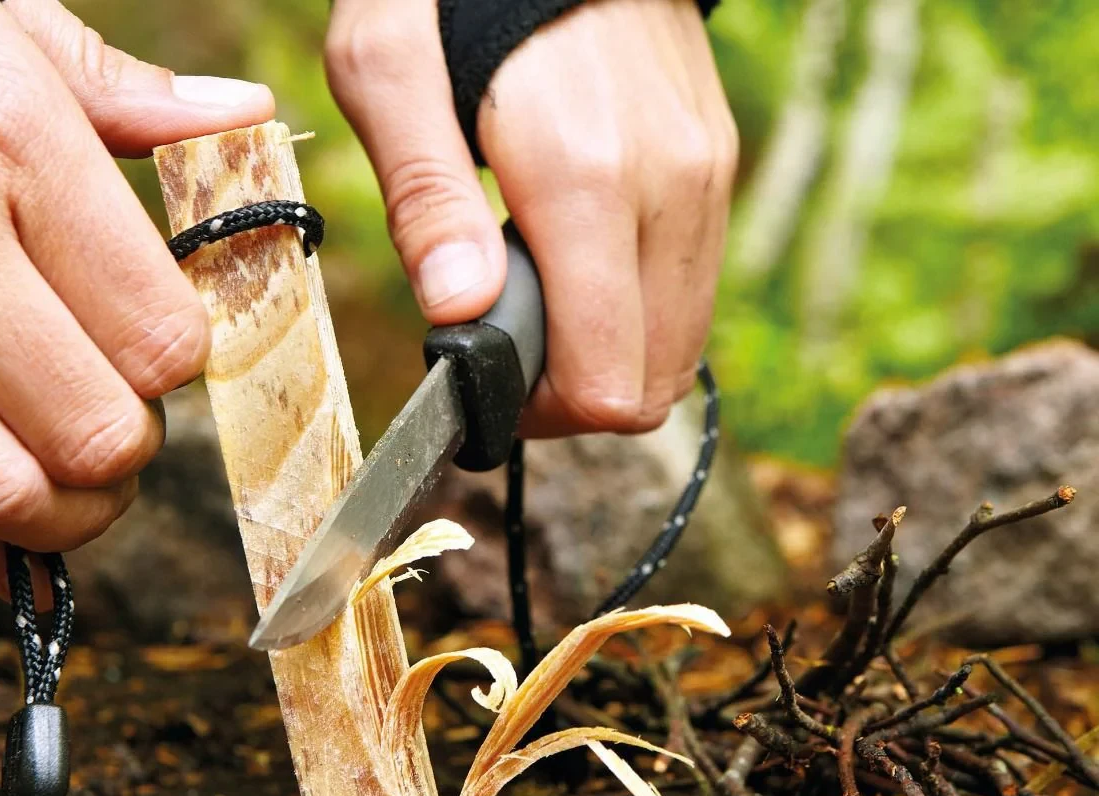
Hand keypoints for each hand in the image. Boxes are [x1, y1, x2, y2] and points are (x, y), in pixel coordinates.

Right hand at [0, 0, 273, 597]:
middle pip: (98, 433)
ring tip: (67, 468)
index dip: (176, 366)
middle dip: (126, 447)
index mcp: (4, 141)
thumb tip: (243, 118)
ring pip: (10, 495)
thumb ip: (117, 92)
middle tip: (115, 416)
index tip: (154, 349)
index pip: (161, 336)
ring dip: (64, 510)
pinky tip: (9, 513)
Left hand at [325, 0, 736, 437]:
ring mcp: (706, 176)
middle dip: (576, 400)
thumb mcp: (391, 68)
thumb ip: (426, 198)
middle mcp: (671, 186)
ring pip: (680, 348)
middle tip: (510, 360)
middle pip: (651, 385)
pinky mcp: (716, 164)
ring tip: (539, 312)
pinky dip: (636, 313)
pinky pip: (690, 291)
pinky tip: (580, 271)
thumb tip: (461, 311)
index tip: (492, 389)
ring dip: (609, 360)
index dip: (545, 415)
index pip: (608, 382)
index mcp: (587, 179)